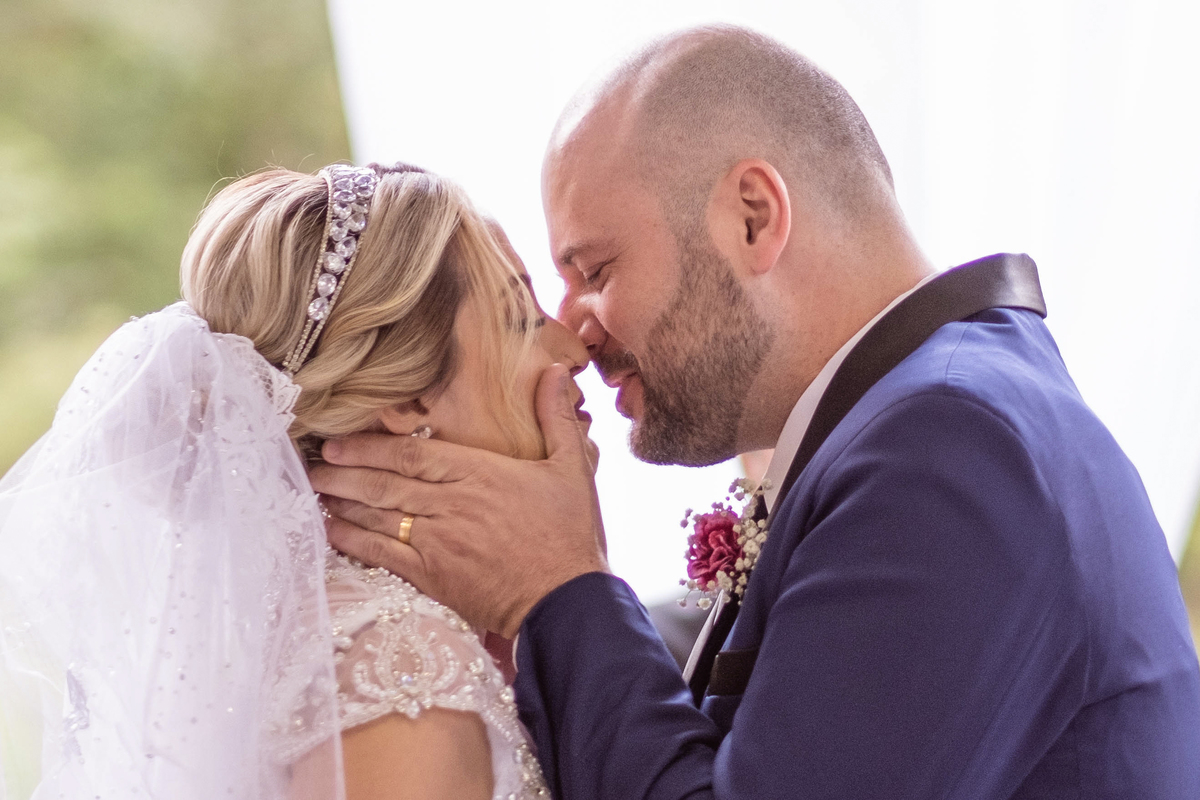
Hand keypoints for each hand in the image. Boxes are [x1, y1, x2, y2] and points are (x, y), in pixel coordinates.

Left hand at [309, 364, 608, 637]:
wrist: (565, 602)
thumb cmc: (570, 535)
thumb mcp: (572, 469)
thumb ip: (556, 417)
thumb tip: (556, 371)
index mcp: (481, 473)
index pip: (412, 453)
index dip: (370, 446)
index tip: (339, 440)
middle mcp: (452, 504)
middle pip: (385, 482)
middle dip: (344, 471)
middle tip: (312, 461)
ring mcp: (438, 542)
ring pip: (378, 515)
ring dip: (342, 501)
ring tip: (313, 489)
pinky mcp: (433, 576)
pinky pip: (382, 554)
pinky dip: (353, 541)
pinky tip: (331, 530)